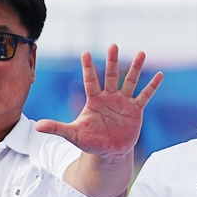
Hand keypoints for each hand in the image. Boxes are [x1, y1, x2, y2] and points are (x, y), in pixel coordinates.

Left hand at [38, 45, 162, 160]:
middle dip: (112, 61)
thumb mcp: (73, 135)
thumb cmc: (90, 141)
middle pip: (111, 76)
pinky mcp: (136, 111)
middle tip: (113, 45)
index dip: (88, 67)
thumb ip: (57, 128)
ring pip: (130, 82)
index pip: (90, 80)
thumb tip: (37, 126)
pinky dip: (152, 86)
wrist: (109, 152)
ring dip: (135, 68)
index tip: (85, 52)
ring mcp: (123, 102)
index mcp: (94, 100)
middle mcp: (109, 97)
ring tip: (141, 53)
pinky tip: (159, 75)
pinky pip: (145, 96)